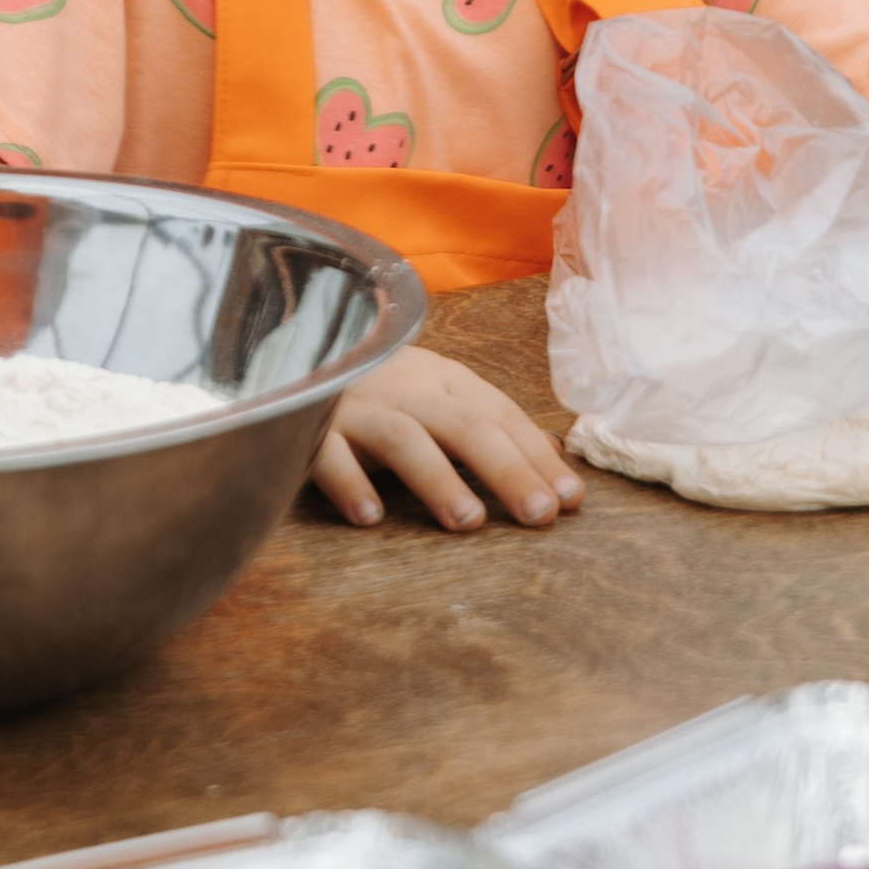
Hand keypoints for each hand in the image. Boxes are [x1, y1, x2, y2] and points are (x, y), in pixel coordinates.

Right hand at [309, 344, 585, 530]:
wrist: (296, 347)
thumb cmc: (379, 388)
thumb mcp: (436, 395)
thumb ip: (488, 423)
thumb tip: (555, 454)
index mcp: (442, 380)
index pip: (499, 415)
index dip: (537, 454)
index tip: (572, 497)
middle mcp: (406, 389)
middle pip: (465, 425)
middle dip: (508, 468)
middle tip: (541, 513)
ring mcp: (357, 406)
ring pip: (404, 437)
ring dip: (438, 478)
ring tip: (469, 521)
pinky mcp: (311, 426)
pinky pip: (327, 452)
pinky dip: (349, 482)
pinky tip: (369, 517)